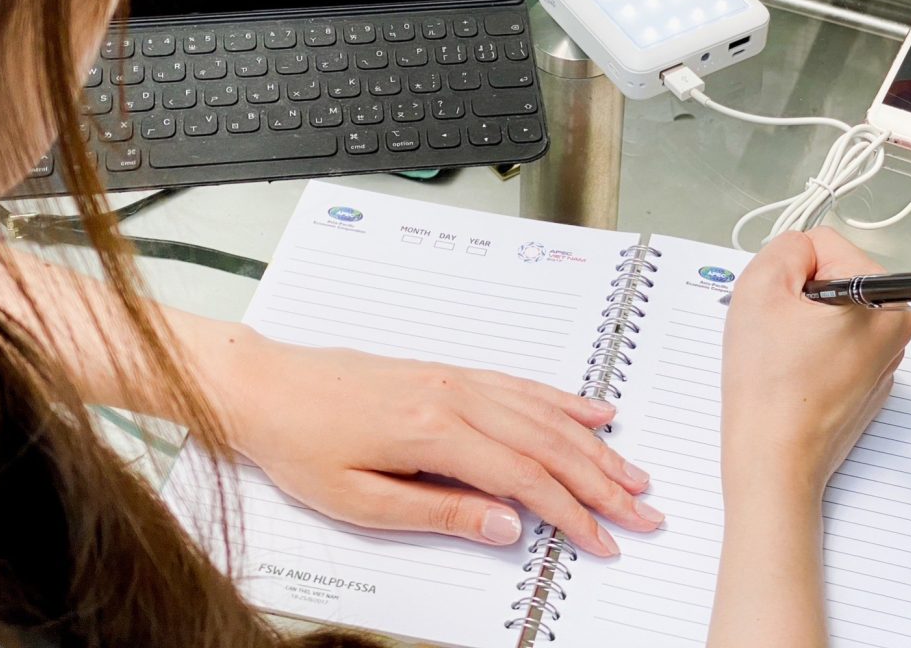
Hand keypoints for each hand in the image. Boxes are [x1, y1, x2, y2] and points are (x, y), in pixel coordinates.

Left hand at [210, 331, 663, 556]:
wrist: (267, 386)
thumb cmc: (302, 445)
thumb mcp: (360, 500)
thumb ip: (440, 511)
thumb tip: (508, 526)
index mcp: (435, 431)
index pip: (527, 478)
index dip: (573, 513)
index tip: (604, 539)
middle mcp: (456, 396)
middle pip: (550, 443)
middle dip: (603, 481)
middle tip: (643, 510)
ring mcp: (457, 379)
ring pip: (545, 412)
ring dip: (595, 444)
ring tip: (632, 471)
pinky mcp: (451, 371)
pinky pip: (522, 385)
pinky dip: (564, 400)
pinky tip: (591, 411)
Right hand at [721, 228, 910, 494]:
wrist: (773, 461)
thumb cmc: (770, 387)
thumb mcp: (761, 287)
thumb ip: (786, 247)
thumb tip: (801, 250)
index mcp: (886, 300)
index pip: (824, 246)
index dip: (789, 271)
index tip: (781, 308)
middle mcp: (896, 328)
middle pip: (830, 278)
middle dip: (796, 298)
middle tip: (777, 333)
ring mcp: (882, 360)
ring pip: (827, 313)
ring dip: (799, 326)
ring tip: (783, 358)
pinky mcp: (865, 385)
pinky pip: (830, 347)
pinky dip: (807, 354)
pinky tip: (791, 377)